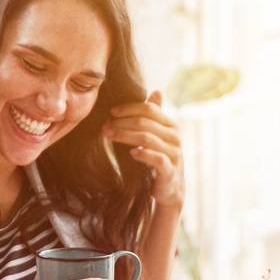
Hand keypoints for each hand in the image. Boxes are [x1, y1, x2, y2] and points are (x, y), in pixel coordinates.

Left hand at [102, 89, 184, 208]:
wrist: (170, 189)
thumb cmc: (160, 158)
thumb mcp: (158, 135)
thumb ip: (155, 116)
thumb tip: (157, 91)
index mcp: (170, 125)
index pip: (149, 109)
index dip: (129, 108)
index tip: (111, 112)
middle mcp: (175, 137)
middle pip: (146, 122)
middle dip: (122, 123)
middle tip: (104, 126)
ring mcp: (174, 154)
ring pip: (148, 139)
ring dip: (125, 136)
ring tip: (108, 136)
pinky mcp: (170, 171)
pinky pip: (157, 159)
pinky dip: (143, 154)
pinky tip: (130, 153)